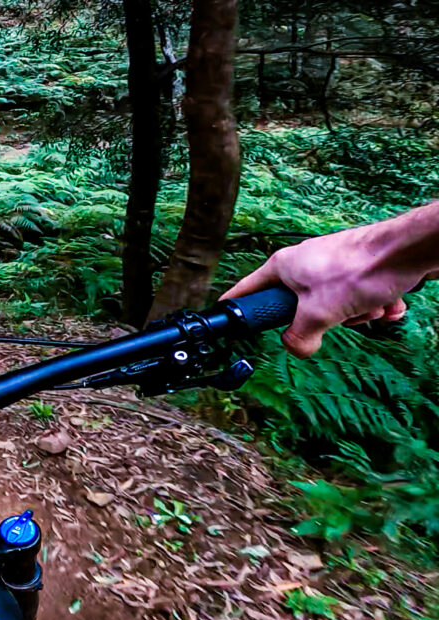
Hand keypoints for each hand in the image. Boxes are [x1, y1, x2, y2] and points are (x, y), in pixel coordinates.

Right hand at [220, 224, 421, 357]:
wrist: (409, 250)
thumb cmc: (359, 269)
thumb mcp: (318, 314)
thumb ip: (300, 338)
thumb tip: (297, 349)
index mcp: (285, 265)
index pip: (249, 289)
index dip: (239, 306)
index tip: (230, 318)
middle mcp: (307, 262)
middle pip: (299, 304)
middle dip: (322, 319)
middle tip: (331, 318)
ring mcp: (336, 264)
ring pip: (335, 304)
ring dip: (355, 313)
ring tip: (369, 307)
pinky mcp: (362, 268)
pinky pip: (361, 296)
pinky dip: (376, 304)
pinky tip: (388, 303)